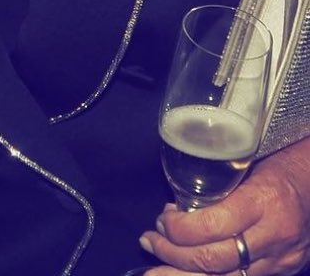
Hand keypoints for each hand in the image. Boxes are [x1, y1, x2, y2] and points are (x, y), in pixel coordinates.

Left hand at [139, 139, 309, 273]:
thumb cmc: (278, 167)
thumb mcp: (246, 167)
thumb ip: (216, 189)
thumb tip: (176, 207)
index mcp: (262, 202)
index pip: (212, 226)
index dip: (179, 229)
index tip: (161, 221)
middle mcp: (273, 236)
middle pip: (215, 260)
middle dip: (174, 255)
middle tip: (150, 243)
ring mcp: (280, 260)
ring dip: (184, 275)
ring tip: (156, 271)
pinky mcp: (282, 271)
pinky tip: (187, 274)